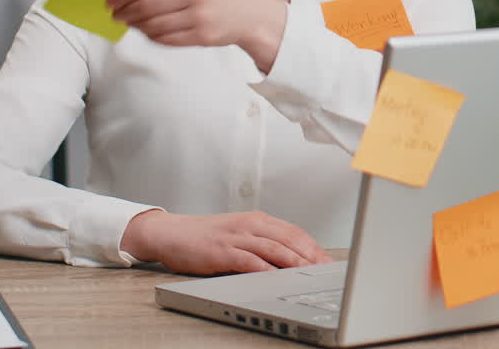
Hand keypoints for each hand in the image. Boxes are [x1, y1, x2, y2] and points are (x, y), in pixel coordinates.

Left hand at [107, 0, 286, 70]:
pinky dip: (153, 37)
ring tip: (130, 25)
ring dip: (138, 26)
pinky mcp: (202, 36)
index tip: (110, 2)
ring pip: (155, 24)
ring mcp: (198, 16)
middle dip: (126, 12)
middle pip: (146, 6)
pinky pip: (168, 39)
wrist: (251, 14)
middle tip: (115, 16)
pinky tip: (148, 33)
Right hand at [120, 210, 332, 274]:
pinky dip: (264, 269)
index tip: (327, 260)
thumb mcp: (239, 233)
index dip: (313, 246)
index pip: (293, 231)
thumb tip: (290, 258)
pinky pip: (248, 260)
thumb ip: (262, 242)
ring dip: (293, 261)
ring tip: (309, 273)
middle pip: (288, 238)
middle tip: (325, 269)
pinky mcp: (222, 251)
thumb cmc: (206, 236)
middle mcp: (249, 225)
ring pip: (272, 248)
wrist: (171, 233)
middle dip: (309, 254)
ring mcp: (236, 237)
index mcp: (257, 220)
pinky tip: (276, 278)